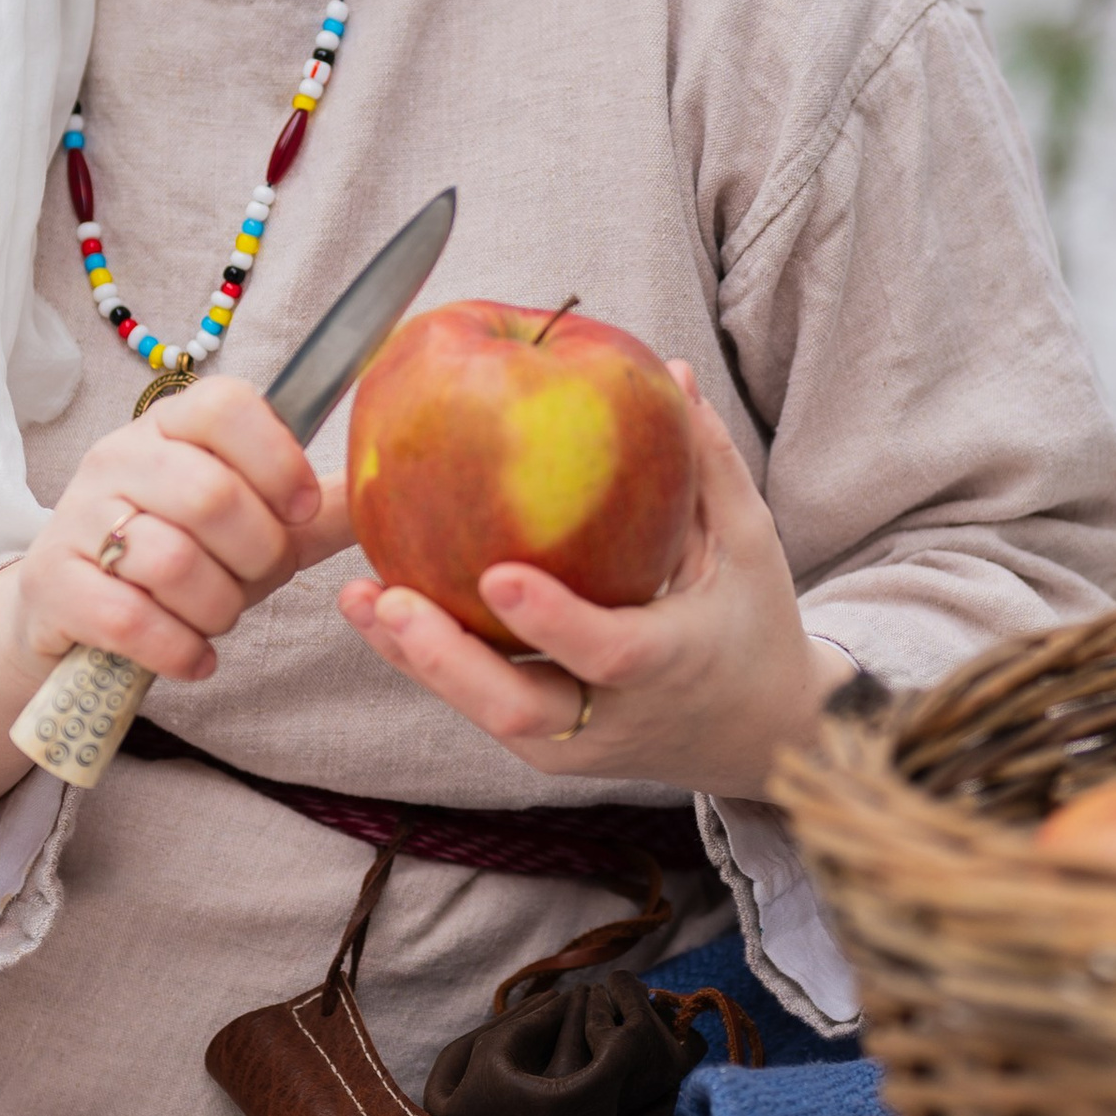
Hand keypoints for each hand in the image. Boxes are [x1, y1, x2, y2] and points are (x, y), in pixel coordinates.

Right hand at [0, 376, 350, 830]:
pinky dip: (178, 649)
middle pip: (210, 495)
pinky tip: (193, 658)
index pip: (227, 406)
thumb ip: (311, 511)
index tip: (298, 511)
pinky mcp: (52, 583)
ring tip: (214, 619)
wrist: (69, 611)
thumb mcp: (246, 527)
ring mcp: (76, 518)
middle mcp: (118, 457)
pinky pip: (130, 618)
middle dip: (254, 556)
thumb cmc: (173, 559)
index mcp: (171, 426)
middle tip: (252, 581)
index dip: (277, 459)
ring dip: (216, 608)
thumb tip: (387, 490)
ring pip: (172, 561)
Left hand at [334, 366, 848, 795]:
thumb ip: (709, 464)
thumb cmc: (752, 625)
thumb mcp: (749, 546)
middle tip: (391, 600)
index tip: (496, 573)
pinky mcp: (540, 742)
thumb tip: (672, 372)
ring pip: (482, 713)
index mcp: (673, 665)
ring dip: (415, 659)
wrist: (758, 734)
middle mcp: (615, 718)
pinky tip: (372, 606)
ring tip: (357, 598)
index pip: (607, 651)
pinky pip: (475, 702)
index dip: (551, 617)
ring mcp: (572, 741)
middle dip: (447, 661)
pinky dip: (423, 657)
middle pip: (519, 709)